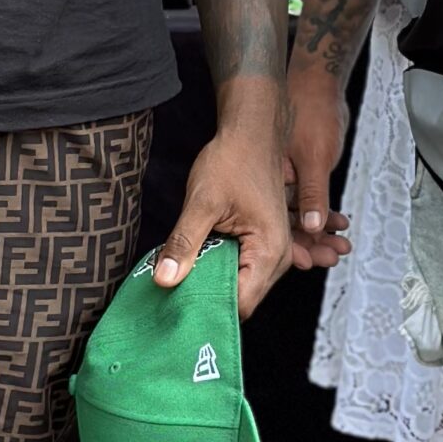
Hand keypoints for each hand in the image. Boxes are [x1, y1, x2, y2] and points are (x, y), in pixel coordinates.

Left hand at [154, 127, 292, 319]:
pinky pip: (242, 270)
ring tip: (183, 274)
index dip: (208, 308)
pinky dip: (221, 269)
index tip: (177, 305)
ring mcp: (274, 251)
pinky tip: (197, 262)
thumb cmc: (233, 160)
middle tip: (174, 292)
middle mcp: (278, 257)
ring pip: (241, 286)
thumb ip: (183, 243)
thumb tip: (164, 279)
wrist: (253, 133)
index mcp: (269, 251)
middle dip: (209, 298)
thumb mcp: (202, 202)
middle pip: (242, 300)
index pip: (240, 304)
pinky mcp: (264, 243)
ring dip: (213, 282)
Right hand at [283, 66, 351, 271]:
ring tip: (340, 246)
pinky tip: (336, 225)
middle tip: (331, 257)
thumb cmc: (310, 111)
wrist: (317, 83)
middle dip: (309, 244)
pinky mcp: (293, 175)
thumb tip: (313, 227)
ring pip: (297, 216)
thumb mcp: (315, 157)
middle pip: (285, 224)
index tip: (308, 261)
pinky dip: (320, 214)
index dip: (291, 245)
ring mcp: (282, 181)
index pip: (274, 222)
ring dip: (318, 232)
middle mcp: (271, 184)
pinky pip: (304, 202)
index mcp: (267, 181)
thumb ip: (313, 194)